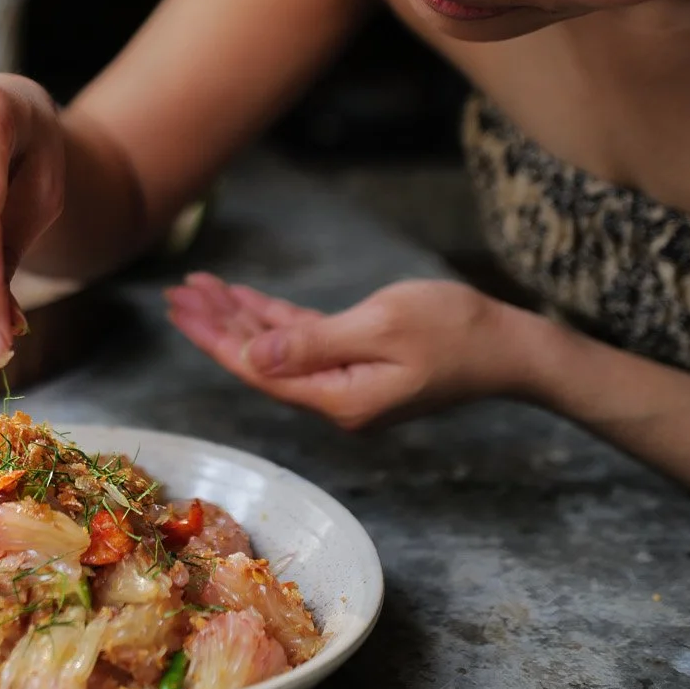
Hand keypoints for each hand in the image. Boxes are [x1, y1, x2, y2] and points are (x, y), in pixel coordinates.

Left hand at [165, 272, 538, 429]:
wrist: (510, 349)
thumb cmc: (455, 331)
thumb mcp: (382, 328)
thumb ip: (313, 343)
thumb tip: (254, 357)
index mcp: (336, 398)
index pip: (257, 370)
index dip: (214, 338)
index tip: (181, 307)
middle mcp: (335, 400)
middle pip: (259, 362)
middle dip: (217, 325)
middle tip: (179, 291)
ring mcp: (347, 385)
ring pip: (277, 350)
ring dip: (240, 319)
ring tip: (200, 288)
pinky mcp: (360, 366)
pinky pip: (304, 343)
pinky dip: (274, 319)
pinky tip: (245, 299)